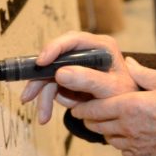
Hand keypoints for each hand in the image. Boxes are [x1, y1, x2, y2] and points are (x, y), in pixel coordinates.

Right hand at [20, 31, 137, 123]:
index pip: (73, 39)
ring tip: (43, 117)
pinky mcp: (71, 77)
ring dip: (44, 96)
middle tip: (28, 97)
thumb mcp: (110, 89)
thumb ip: (89, 80)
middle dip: (40, 80)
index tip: (41, 63)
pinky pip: (53, 86)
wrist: (127, 111)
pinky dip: (49, 100)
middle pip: (56, 59)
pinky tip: (50, 114)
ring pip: (51, 75)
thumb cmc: (125, 96)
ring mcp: (78, 64)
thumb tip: (60, 73)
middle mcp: (87, 52)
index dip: (54, 48)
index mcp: (101, 46)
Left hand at [71, 57, 155, 155]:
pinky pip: (123, 149)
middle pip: (96, 125)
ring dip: (104, 129)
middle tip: (85, 110)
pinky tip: (128, 132)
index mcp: (132, 107)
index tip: (76, 103)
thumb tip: (126, 63)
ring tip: (106, 120)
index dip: (82, 106)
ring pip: (107, 139)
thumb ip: (144, 73)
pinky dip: (120, 141)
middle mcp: (130, 128)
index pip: (95, 109)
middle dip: (88, 118)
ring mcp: (137, 145)